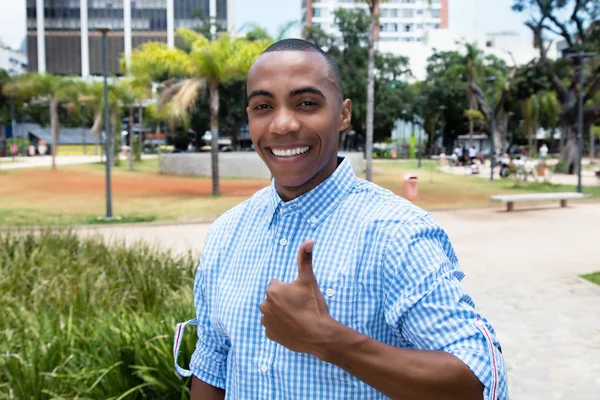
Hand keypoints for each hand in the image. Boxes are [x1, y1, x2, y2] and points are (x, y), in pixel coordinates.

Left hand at [259, 240, 334, 356]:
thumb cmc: (312, 306)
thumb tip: (309, 240)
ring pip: (273, 312)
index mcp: (272, 291)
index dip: (290, 289)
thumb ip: (305, 259)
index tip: (300, 296)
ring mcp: (266, 322)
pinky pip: (273, 327)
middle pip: (274, 298)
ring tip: (298, 317)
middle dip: (284, 300)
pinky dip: (281, 326)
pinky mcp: (270, 335)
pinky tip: (293, 327)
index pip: (277, 285)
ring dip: (281, 313)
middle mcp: (264, 306)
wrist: (318, 335)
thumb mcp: (309, 280)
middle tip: (300, 306)